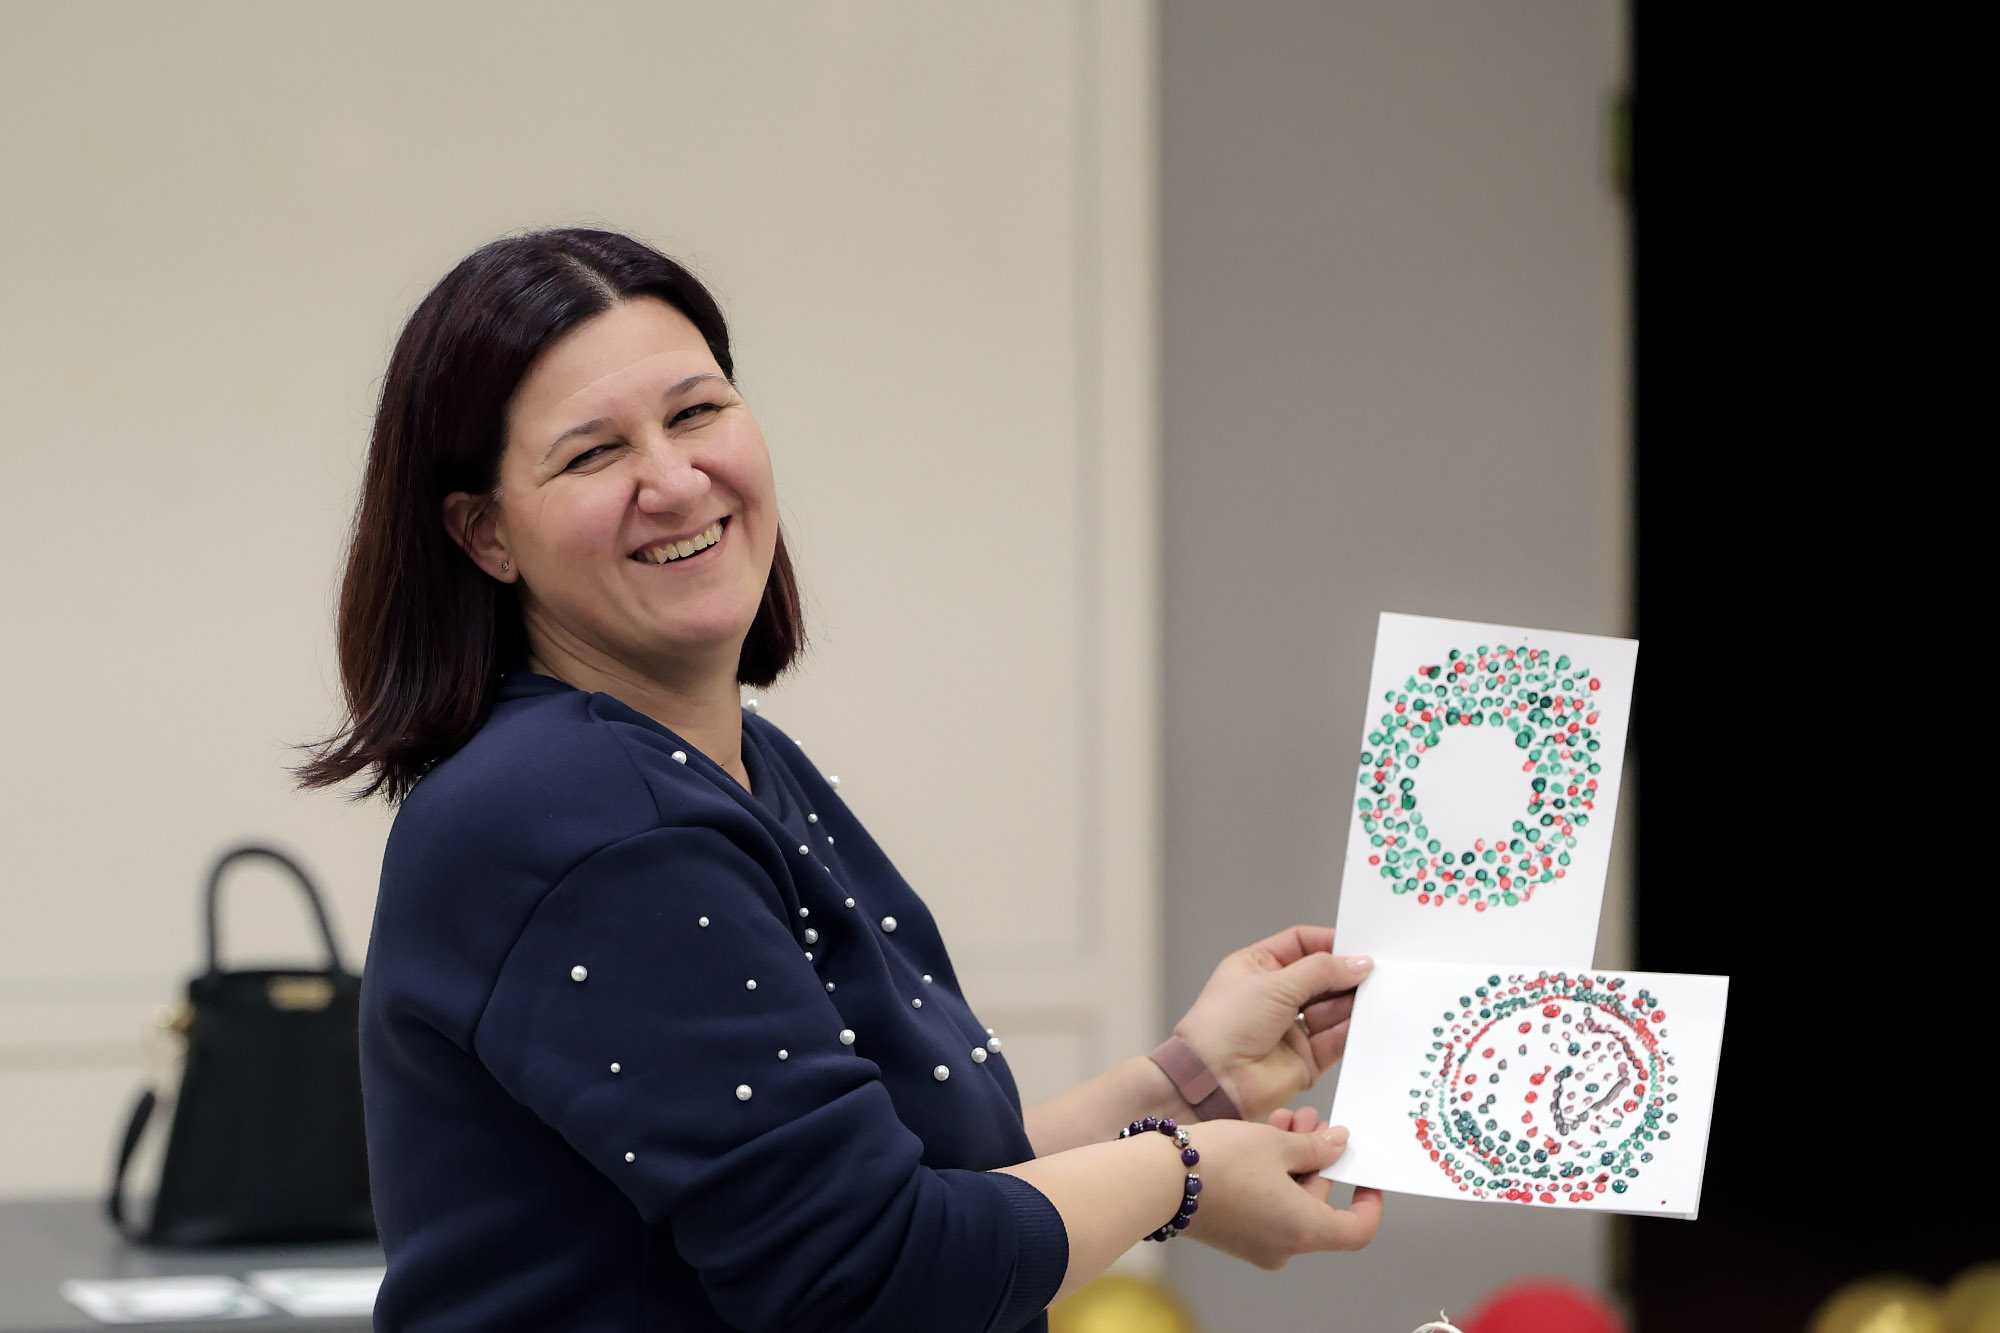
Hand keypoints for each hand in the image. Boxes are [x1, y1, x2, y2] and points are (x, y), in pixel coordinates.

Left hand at [1173, 924, 1371, 1121]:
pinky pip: (1337, 1039)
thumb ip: (1320, 972)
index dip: (1330, 942)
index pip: (1302, 944)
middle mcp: (1277, 996)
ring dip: (1353, 1002)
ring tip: (1376, 994)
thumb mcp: (1274, 984)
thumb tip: (1357, 963)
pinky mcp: (1306, 1058)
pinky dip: (1353, 1030)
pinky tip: (1368, 1020)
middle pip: (1323, 977)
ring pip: (1334, 1008)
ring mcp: (1292, 1027)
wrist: (1213, 1079)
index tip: (1359, 944)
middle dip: (1347, 974)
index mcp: (1259, 967)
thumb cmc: (1223, 1026)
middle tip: (1376, 970)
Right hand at [1175, 1118, 1383, 1268]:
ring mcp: (1257, 1242)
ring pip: (1291, 1199)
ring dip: (1293, 1159)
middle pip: (1320, 1205)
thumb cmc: (1216, 1163)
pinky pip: (1267, 1204)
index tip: (1366, 1173)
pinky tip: (1264, 1137)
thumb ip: (1315, 1146)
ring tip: (1287, 1119)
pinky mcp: (1235, 1233)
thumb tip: (1338, 1144)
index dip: (1369, 1201)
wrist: (1155, 1180)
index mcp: (1303, 1230)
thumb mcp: (1275, 1143)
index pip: (1357, 1229)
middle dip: (1319, 1158)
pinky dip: (1272, 1174)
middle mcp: (1284, 1245)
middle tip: (1313, 1121)